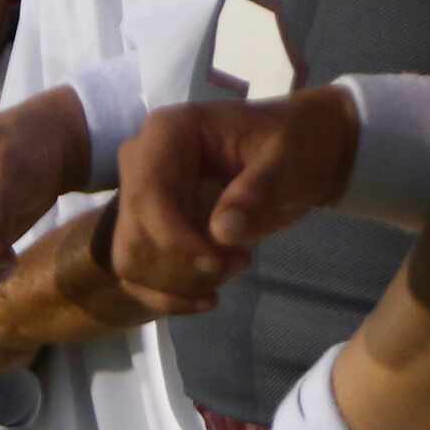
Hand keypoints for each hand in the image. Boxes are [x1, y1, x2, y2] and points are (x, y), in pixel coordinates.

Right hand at [112, 92, 357, 316]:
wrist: (297, 152)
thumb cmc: (292, 145)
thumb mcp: (287, 161)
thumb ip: (257, 191)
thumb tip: (222, 232)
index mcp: (168, 131)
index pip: (147, 194)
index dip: (176, 239)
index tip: (220, 264)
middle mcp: (141, 159)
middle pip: (135, 231)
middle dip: (185, 265)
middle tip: (239, 263)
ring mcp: (140, 192)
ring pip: (132, 257)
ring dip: (180, 282)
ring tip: (230, 268)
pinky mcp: (148, 224)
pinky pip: (137, 271)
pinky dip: (168, 295)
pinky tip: (207, 298)